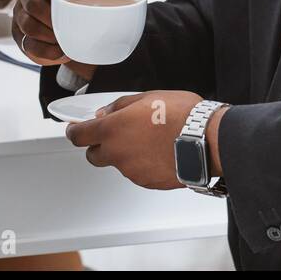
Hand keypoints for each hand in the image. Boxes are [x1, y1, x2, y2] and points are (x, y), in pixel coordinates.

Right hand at [10, 0, 95, 78]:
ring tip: (65, 43)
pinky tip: (61, 53)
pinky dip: (46, 52)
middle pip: (31, 4)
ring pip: (27, 26)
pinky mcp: (18, 35)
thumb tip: (136, 4)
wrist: (71, 26)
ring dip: (49, 37)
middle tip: (67, 29)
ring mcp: (20, 14)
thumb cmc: (81, 7)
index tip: (63, 0)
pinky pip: (27, 45)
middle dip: (51, 20)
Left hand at [65, 91, 210, 190]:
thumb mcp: (147, 97)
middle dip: (99, 146)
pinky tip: (159, 152)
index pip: (78, 136)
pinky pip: (137, 173)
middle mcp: (117, 153)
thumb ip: (120, 106)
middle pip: (93, 156)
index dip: (74, 132)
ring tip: (149, 140)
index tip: (75, 130)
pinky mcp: (146, 182)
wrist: (206, 140)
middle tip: (115, 135)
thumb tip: (105, 113)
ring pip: (118, 164)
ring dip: (126, 154)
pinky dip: (143, 164)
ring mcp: (131, 171)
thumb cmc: (181, 115)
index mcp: (113, 130)